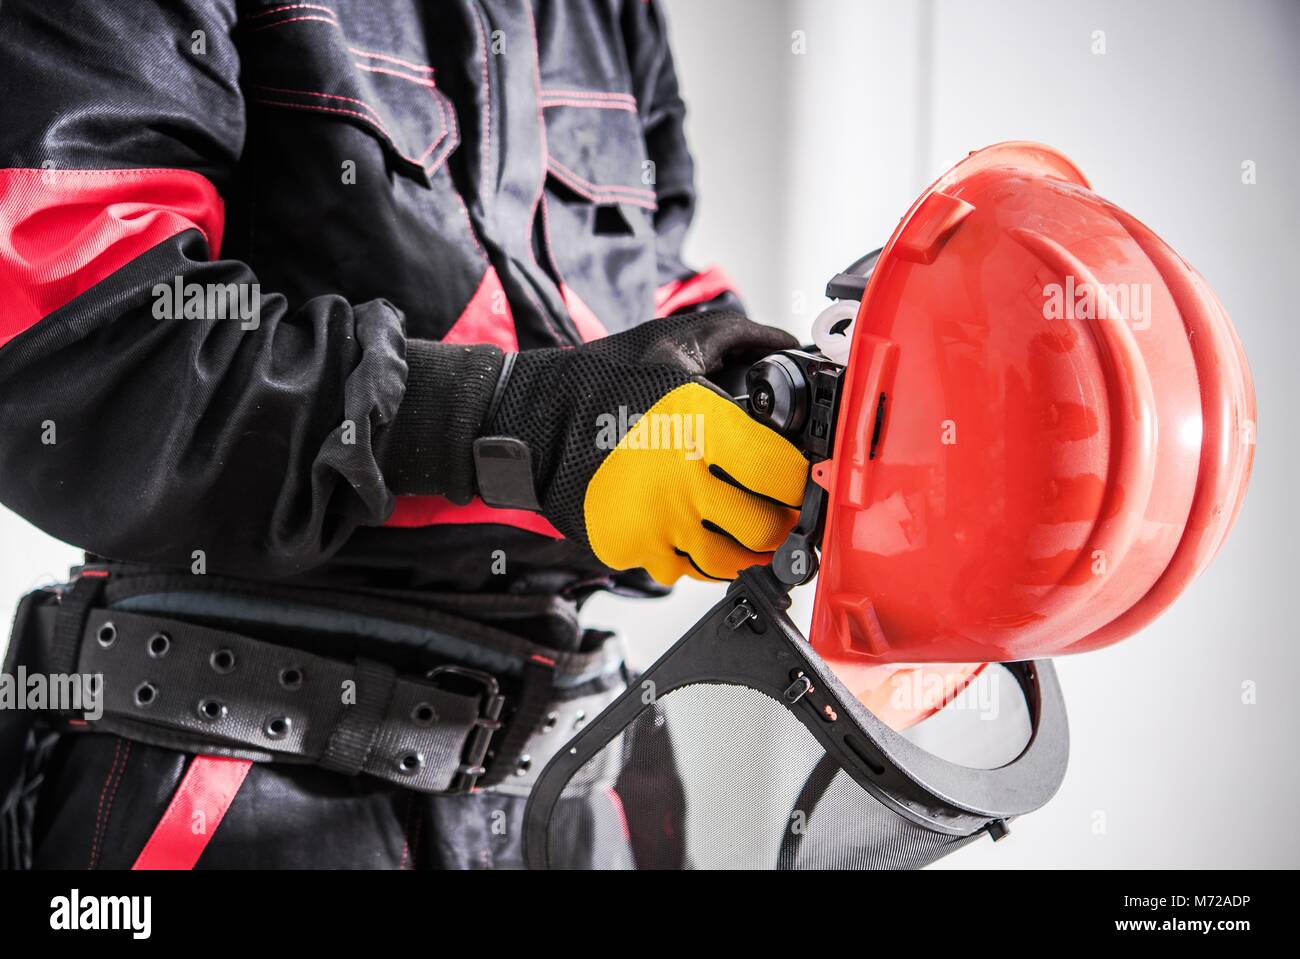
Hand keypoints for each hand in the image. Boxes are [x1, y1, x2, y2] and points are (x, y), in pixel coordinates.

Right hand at [486, 312, 809, 582]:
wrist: (529, 422)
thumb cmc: (599, 381)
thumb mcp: (670, 340)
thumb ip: (738, 336)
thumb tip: (786, 345)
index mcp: (701, 427)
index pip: (781, 475)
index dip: (799, 479)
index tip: (797, 476)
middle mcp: (682, 481)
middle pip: (763, 529)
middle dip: (777, 521)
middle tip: (774, 508)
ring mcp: (654, 522)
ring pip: (729, 562)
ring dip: (743, 549)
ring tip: (740, 527)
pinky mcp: (630, 548)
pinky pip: (685, 571)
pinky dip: (697, 559)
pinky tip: (694, 532)